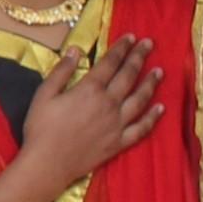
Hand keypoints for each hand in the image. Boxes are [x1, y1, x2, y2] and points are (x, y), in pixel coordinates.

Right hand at [18, 33, 161, 180]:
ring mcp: (117, 123)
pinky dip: (153, 117)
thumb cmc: (41, 129)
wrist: (48, 164)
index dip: (121, 48)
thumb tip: (75, 50)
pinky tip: (161, 108)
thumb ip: (61, 72)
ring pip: (140, 99)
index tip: (131, 37)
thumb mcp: (43, 95)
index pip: (110, 63)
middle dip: (139, 57)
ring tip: (159, 71)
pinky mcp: (119, 142)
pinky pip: (141, 128)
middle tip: (150, 44)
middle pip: (128, 76)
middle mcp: (108, 103)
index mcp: (89, 89)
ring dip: (151, 83)